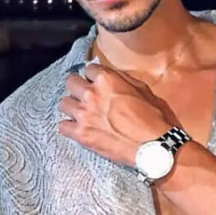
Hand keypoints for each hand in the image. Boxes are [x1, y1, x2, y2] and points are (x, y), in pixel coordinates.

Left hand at [58, 63, 181, 166]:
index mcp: (106, 79)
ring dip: (72, 106)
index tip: (96, 83)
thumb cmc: (151, 117)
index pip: (88, 69)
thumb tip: (110, 77)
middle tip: (85, 95)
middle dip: (78, 87)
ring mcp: (84, 114)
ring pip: (63, 103)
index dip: (93, 76)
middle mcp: (91, 94)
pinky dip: (69, 127)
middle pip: (70, 82)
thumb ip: (121, 79)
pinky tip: (78, 128)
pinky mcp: (81, 134)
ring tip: (81, 113)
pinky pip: (62, 126)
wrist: (153, 145)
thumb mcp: (141, 89)